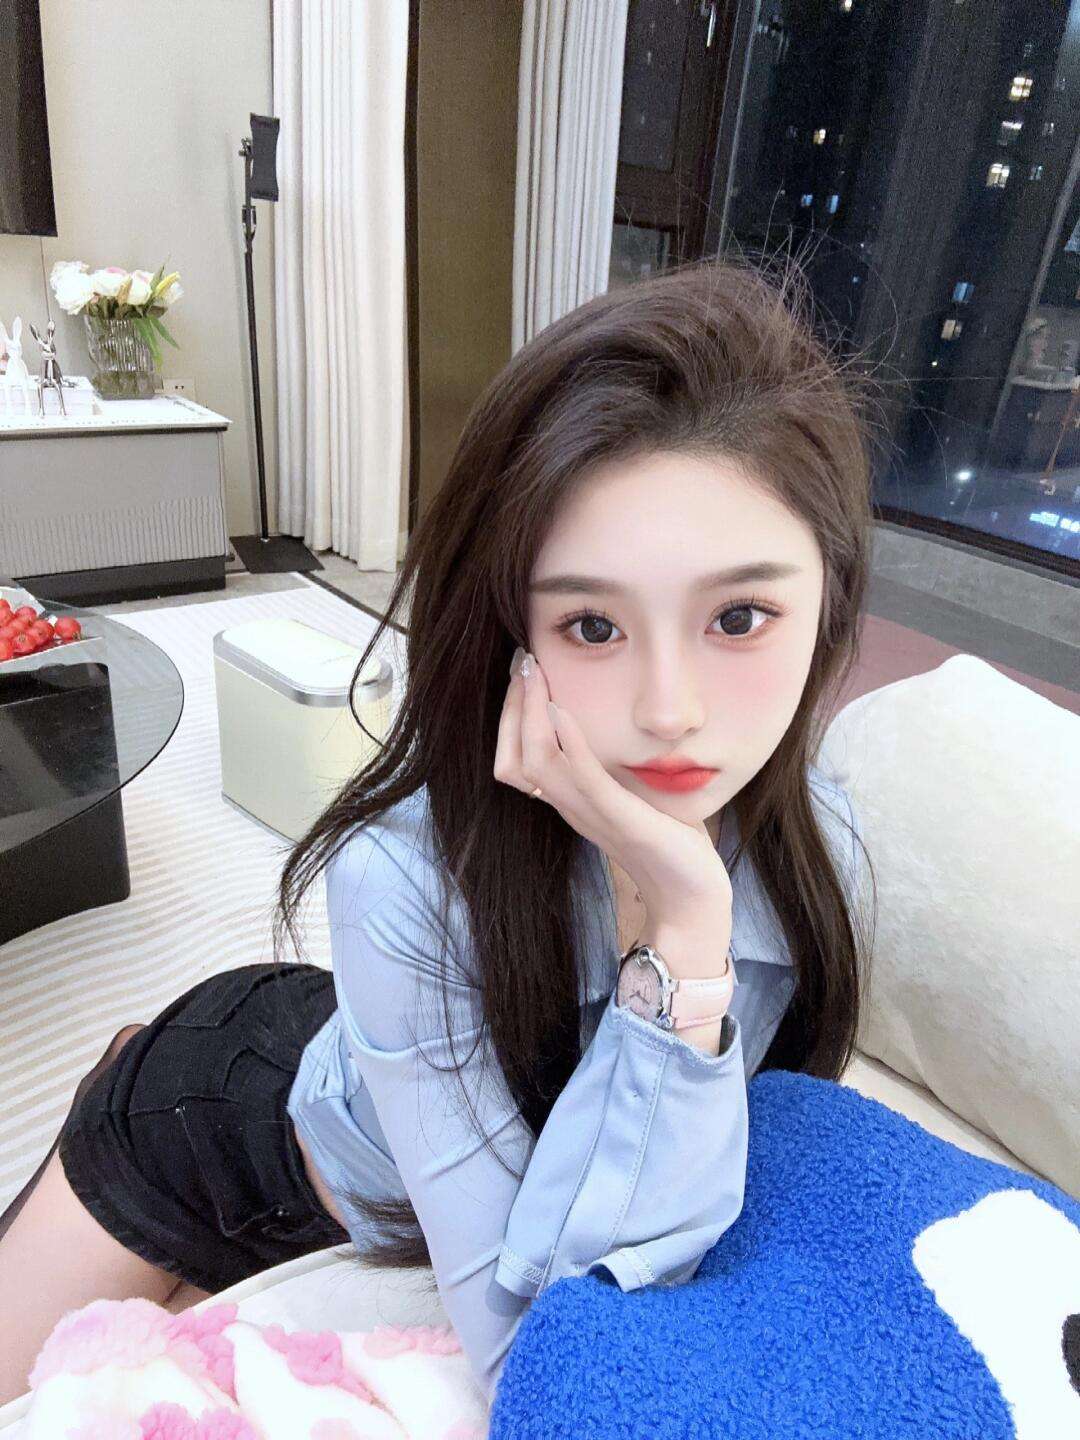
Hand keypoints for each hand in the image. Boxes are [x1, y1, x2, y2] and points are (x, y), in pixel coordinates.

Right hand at [493, 649, 732, 928]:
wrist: (693, 899)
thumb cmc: (671, 843)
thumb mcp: (636, 793)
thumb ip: (619, 764)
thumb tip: (621, 720)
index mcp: (571, 801)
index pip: (518, 759)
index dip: (512, 717)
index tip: (524, 672)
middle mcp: (572, 808)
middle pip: (514, 759)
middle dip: (512, 707)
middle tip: (521, 662)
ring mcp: (593, 815)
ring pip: (535, 764)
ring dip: (530, 715)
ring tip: (534, 674)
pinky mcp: (622, 820)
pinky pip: (583, 779)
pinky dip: (568, 743)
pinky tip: (562, 709)